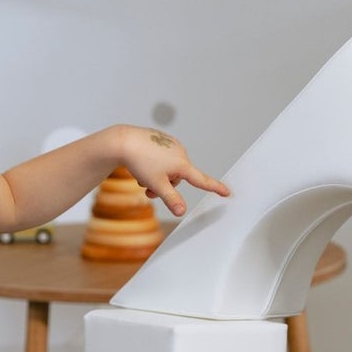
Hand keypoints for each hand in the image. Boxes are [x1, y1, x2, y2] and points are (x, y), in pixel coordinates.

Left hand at [115, 125, 229, 218]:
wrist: (123, 142)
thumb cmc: (140, 162)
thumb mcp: (156, 185)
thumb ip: (171, 199)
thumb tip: (182, 212)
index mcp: (182, 164)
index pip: (202, 180)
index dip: (215, 188)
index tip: (227, 192)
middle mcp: (180, 152)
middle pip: (178, 178)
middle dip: (165, 185)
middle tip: (147, 189)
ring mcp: (172, 145)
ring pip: (168, 169)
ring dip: (157, 176)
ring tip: (141, 175)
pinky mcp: (162, 139)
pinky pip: (162, 158)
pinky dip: (154, 164)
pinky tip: (142, 161)